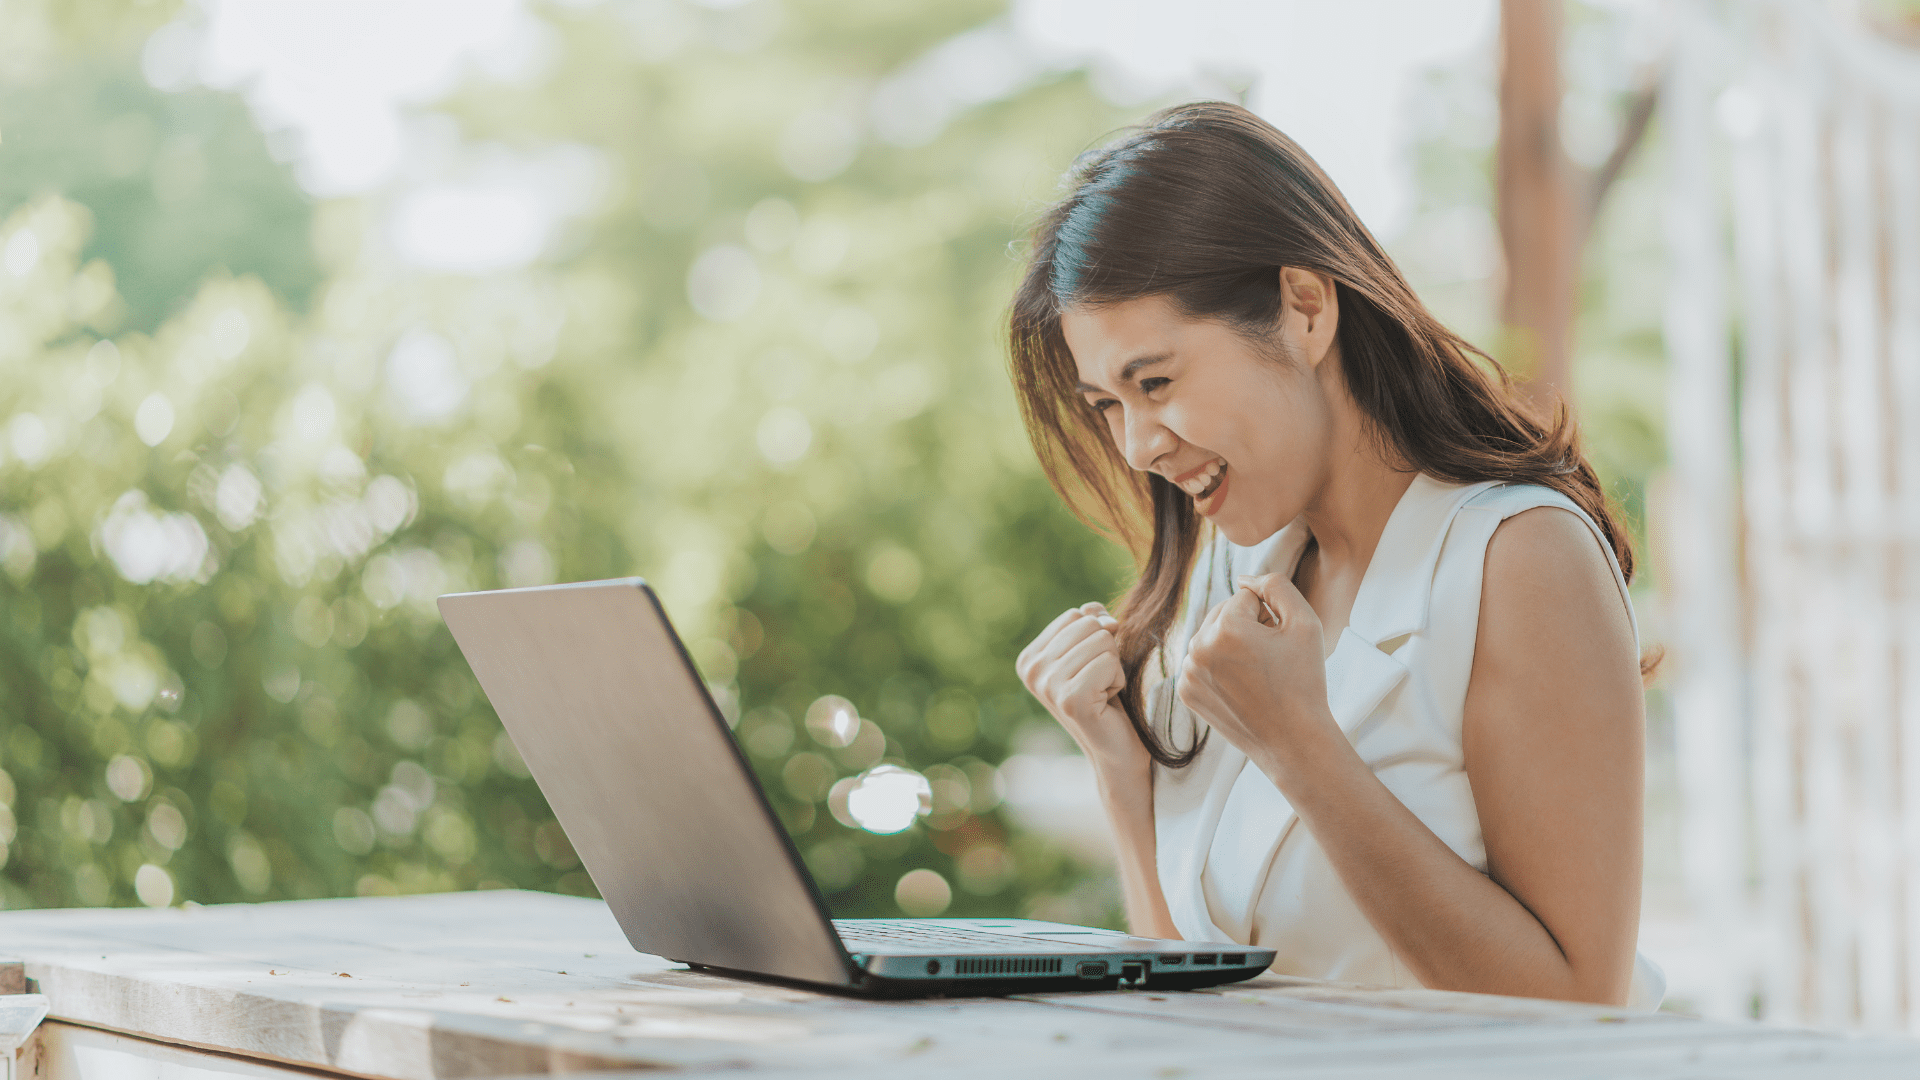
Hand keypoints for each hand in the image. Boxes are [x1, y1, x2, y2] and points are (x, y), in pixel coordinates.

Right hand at [1016, 602, 1147, 774]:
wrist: (1115, 746)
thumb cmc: (1104, 696)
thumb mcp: (1094, 651)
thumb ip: (1093, 621)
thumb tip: (1102, 617)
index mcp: (1029, 659)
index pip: (1076, 615)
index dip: (1095, 638)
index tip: (1088, 670)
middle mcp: (1031, 671)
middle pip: (1089, 624)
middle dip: (1106, 652)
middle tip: (1098, 683)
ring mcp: (1047, 686)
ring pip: (1103, 640)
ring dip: (1113, 667)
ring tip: (1101, 693)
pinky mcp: (1071, 699)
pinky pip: (1110, 661)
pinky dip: (1118, 680)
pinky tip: (1106, 702)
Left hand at [1176, 573, 1337, 776]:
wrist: (1293, 741)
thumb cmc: (1303, 681)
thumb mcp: (1304, 623)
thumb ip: (1275, 585)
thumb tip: (1244, 578)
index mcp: (1225, 627)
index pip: (1246, 597)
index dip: (1269, 617)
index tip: (1279, 645)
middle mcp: (1198, 647)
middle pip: (1223, 614)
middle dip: (1247, 627)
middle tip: (1270, 660)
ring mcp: (1188, 672)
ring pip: (1211, 637)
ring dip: (1231, 645)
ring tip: (1256, 674)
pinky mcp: (1186, 692)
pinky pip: (1202, 662)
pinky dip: (1219, 668)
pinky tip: (1241, 687)